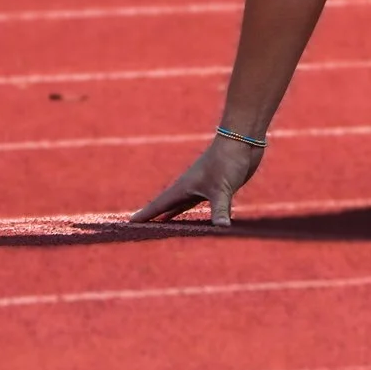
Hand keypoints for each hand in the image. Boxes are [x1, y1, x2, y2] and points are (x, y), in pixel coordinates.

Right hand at [132, 133, 265, 225]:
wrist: (242, 140)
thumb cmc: (228, 160)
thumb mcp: (222, 188)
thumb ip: (220, 209)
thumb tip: (222, 228)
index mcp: (184, 187)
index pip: (159, 205)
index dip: (145, 215)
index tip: (128, 223)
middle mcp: (189, 188)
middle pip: (166, 206)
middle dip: (153, 217)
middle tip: (139, 227)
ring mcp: (202, 187)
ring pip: (182, 204)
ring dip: (171, 214)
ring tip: (161, 225)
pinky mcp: (216, 188)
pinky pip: (199, 204)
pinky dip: (192, 212)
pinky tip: (192, 217)